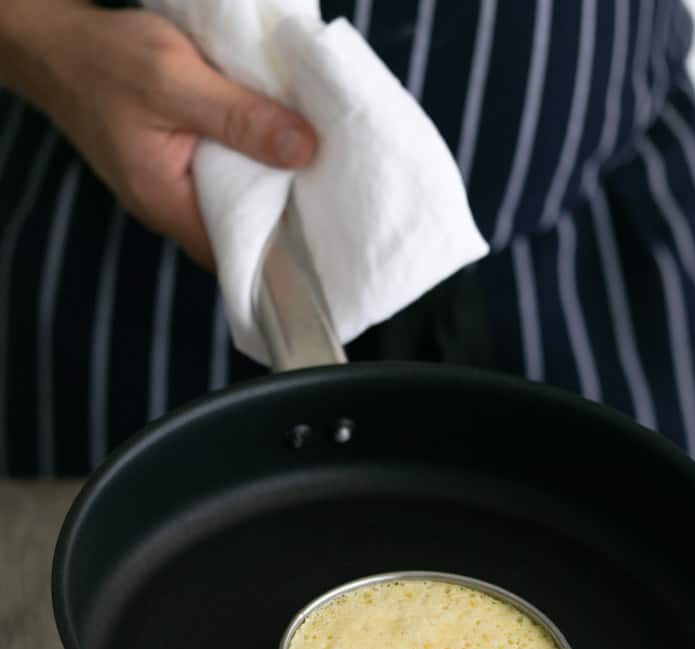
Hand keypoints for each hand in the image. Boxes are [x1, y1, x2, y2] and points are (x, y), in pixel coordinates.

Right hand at [8, 4, 316, 268]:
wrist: (56, 42)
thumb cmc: (104, 61)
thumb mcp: (175, 79)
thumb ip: (239, 117)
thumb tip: (304, 149)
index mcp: (168, 204)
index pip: (238, 254)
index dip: (283, 249)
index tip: (326, 232)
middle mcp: (172, 207)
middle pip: (242, 230)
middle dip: (286, 216)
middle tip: (334, 194)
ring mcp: (174, 187)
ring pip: (236, 201)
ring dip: (271, 184)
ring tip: (316, 170)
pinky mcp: (178, 163)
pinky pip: (225, 175)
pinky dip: (251, 161)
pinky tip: (278, 144)